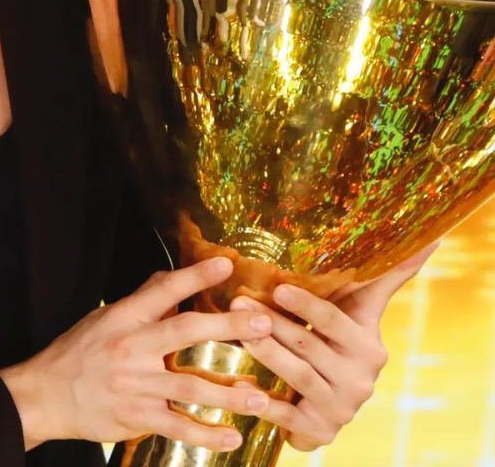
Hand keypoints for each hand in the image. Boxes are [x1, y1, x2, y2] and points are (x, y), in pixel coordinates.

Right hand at [0, 258, 274, 453]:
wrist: (45, 395)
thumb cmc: (76, 353)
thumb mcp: (104, 318)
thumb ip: (140, 300)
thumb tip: (167, 277)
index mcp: (125, 317)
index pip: (164, 290)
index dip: (196, 276)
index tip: (226, 264)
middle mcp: (132, 347)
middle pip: (186, 331)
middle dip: (229, 326)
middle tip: (264, 323)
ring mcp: (136, 384)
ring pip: (190, 386)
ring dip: (229, 392)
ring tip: (260, 396)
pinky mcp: (136, 417)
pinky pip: (178, 426)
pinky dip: (207, 435)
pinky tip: (232, 437)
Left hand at [230, 243, 436, 450]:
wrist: (333, 401)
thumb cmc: (340, 339)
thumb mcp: (360, 309)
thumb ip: (384, 276)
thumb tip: (430, 237)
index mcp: (368, 347)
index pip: (335, 321)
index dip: (308, 305)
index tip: (279, 287)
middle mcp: (359, 380)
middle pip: (309, 346)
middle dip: (272, 322)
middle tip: (238, 301)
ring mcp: (340, 408)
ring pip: (297, 376)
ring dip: (265, 353)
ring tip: (237, 332)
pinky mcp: (319, 431)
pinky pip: (288, 417)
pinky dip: (264, 404)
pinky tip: (242, 389)